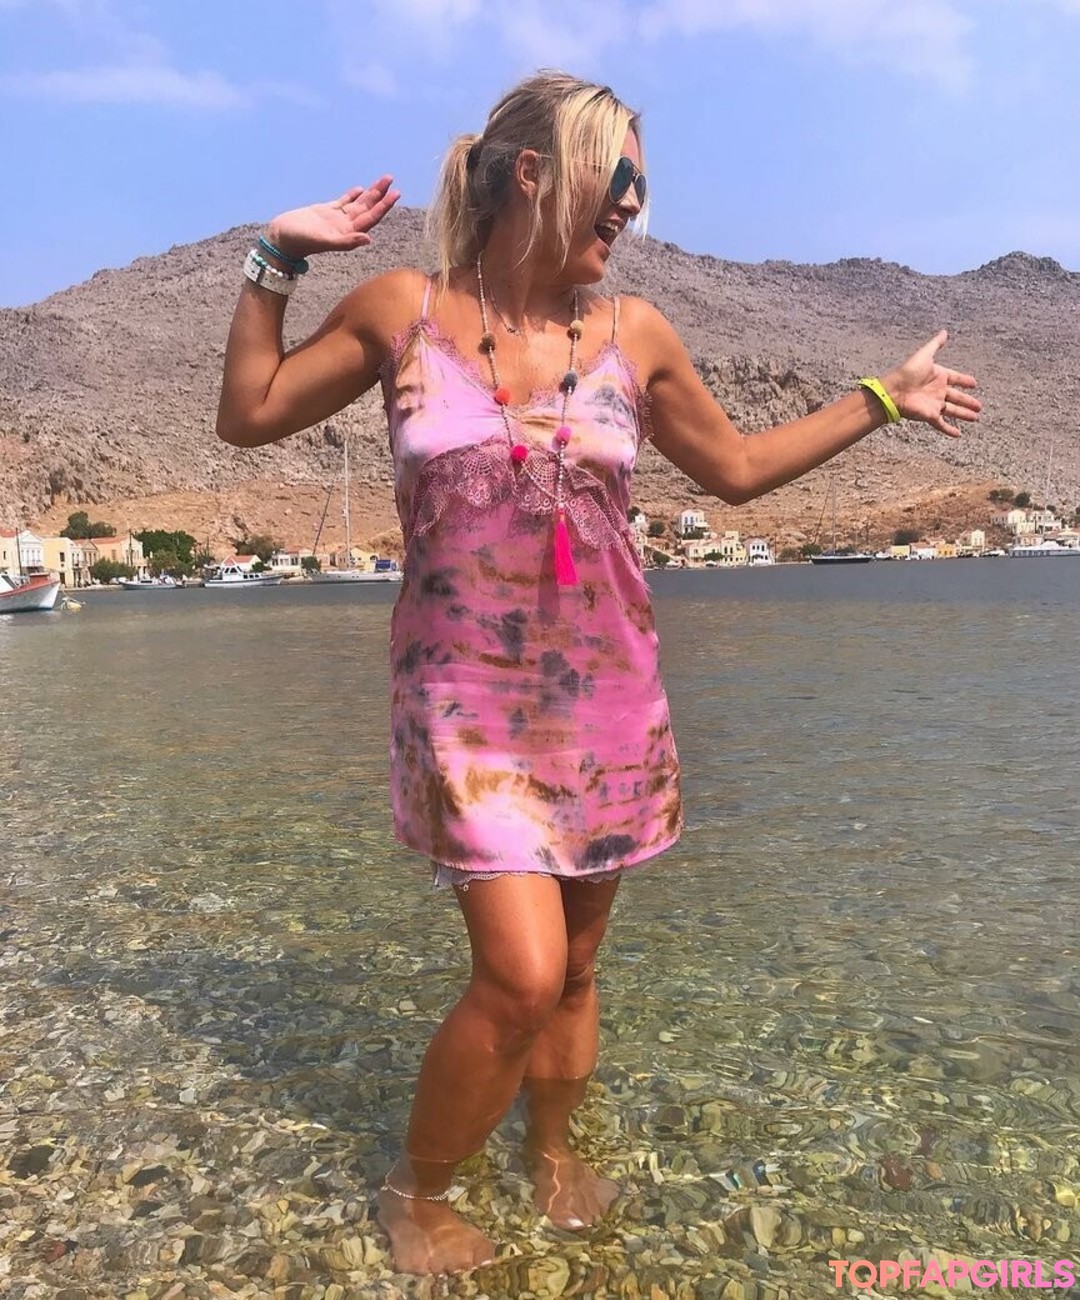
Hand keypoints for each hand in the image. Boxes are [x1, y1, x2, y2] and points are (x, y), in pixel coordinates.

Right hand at [264, 176, 400, 260]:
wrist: (281, 238)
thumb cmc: (300, 241)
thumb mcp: (324, 240)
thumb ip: (346, 242)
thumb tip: (368, 239)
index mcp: (347, 234)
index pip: (370, 218)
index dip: (383, 206)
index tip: (395, 194)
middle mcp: (345, 227)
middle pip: (367, 209)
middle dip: (380, 195)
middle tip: (390, 179)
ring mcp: (336, 219)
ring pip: (358, 204)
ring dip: (370, 193)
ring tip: (382, 180)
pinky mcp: (325, 211)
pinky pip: (343, 202)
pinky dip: (352, 196)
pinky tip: (360, 189)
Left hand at [882, 331, 980, 437]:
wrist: (895, 391)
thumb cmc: (908, 372)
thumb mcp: (924, 355)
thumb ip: (935, 345)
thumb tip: (945, 332)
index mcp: (939, 376)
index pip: (956, 378)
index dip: (965, 381)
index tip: (974, 383)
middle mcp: (938, 391)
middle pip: (957, 397)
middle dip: (968, 402)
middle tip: (980, 406)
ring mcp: (935, 404)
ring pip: (953, 411)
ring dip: (964, 415)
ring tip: (976, 418)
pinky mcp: (930, 415)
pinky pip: (942, 424)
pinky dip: (949, 430)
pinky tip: (958, 434)